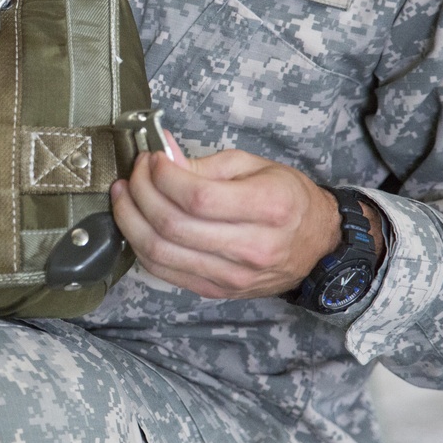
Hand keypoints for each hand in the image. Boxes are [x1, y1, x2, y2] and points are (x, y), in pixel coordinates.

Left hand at [110, 135, 344, 298]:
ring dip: (130, 220)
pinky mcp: (215, 290)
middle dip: (141, 193)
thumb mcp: (253, 166)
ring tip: (125, 195)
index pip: (198, 198)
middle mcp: (253, 248)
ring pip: (160, 253)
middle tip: (134, 173)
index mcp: (269, 208)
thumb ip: (204, 163)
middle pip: (173, 225)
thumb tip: (161, 152)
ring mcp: (232, 276)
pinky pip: (163, 271)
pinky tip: (135, 222)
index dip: (163, 177)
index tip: (152, 159)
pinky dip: (140, 245)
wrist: (316, 245)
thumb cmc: (287, 199)